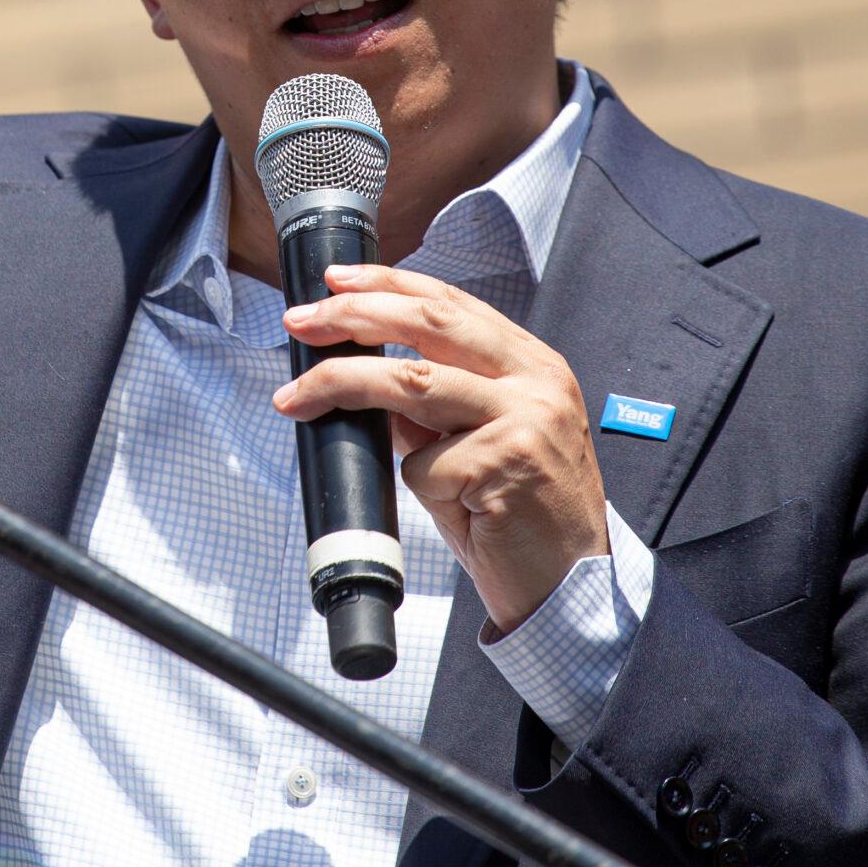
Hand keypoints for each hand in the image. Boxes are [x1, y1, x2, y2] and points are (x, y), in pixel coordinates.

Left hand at [276, 263, 608, 634]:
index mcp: (532, 364)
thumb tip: (361, 376)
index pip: (451, 303)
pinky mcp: (506, 464)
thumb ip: (434, 403)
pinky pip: (426, 465)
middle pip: (429, 322)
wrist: (571, 584)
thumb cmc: (519, 513)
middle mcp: (537, 381)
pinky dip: (420, 484)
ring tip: (296, 397)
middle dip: (354, 316)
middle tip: (300, 322)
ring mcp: (526, 419)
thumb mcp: (479, 440)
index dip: (388, 284)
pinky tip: (455, 507)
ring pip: (412, 381)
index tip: (335, 282)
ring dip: (342, 384)